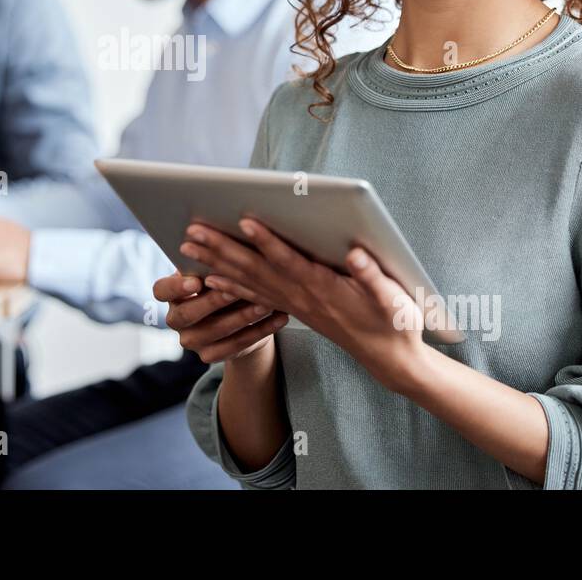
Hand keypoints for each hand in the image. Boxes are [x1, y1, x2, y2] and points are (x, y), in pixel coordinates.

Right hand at [154, 271, 288, 363]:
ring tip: (266, 303)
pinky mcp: (210, 355)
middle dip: (213, 301)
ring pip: (215, 331)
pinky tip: (279, 317)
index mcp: (170, 293)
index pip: (161, 290)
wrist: (237, 316)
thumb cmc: (225, 279)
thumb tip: (225, 235)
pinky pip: (236, 346)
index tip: (195, 280)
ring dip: (242, 316)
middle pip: (187, 314)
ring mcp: (192, 340)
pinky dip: (260, 331)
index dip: (175, 287)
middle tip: (235, 290)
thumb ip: (215, 260)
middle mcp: (176, 318)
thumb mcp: (216, 269)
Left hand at [181, 219, 427, 393]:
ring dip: (217, 263)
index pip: (290, 261)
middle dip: (223, 249)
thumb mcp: (394, 300)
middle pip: (256, 269)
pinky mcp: (293, 308)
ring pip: (248, 281)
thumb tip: (356, 255)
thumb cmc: (394, 323)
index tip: (245, 221)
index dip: (267, 242)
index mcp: (325, 288)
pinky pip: (254, 296)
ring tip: (187, 246)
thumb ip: (373, 277)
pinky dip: (230, 285)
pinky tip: (210, 277)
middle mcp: (302, 297)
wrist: (388, 359)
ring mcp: (294, 304)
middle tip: (192, 231)